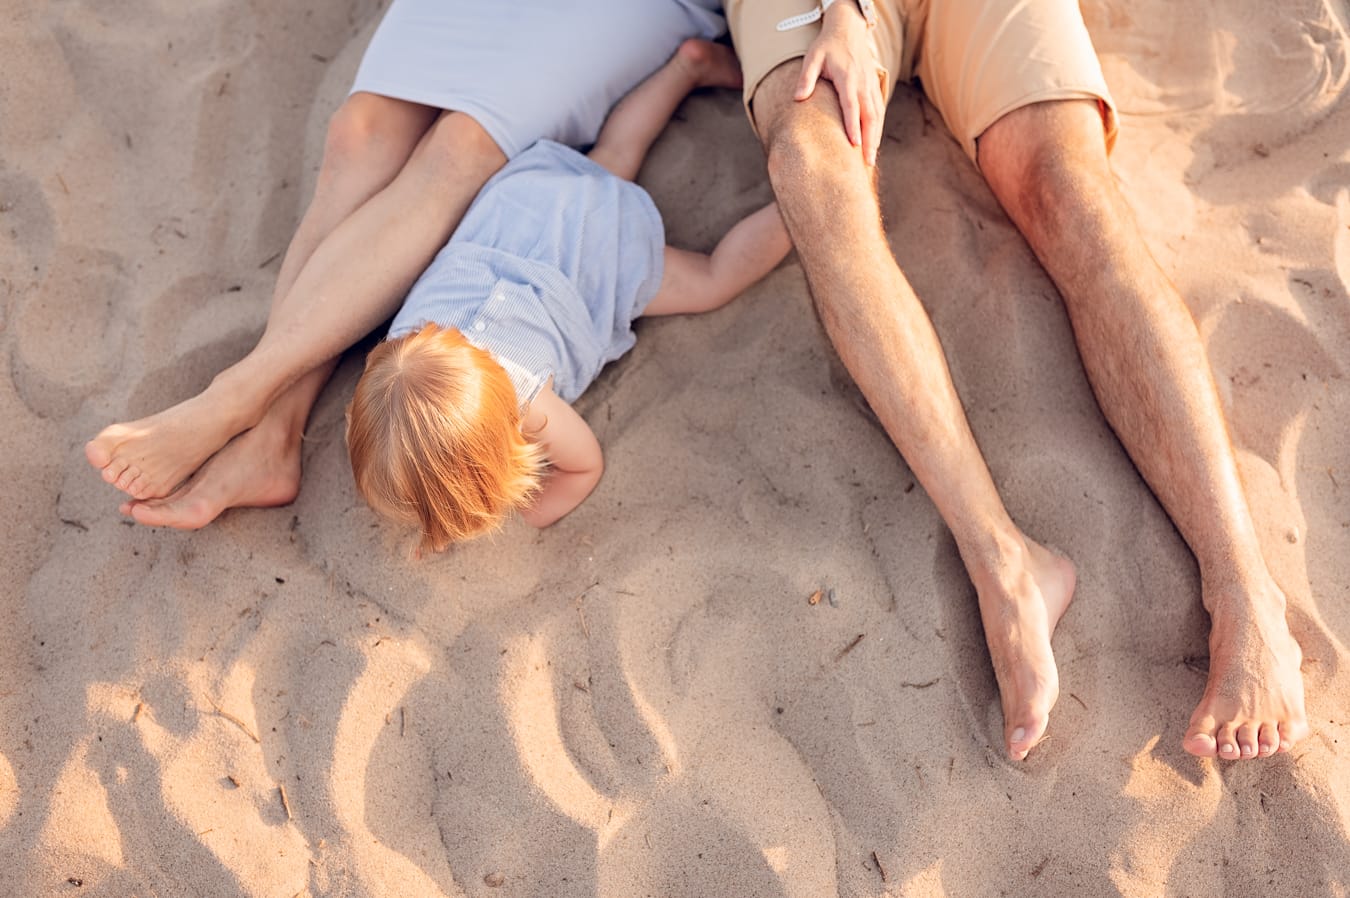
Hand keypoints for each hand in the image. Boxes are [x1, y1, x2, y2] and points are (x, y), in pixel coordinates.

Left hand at [794, 1, 883, 165]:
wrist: (848, 29)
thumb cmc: (827, 46)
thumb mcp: (812, 57)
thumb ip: (806, 78)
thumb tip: (798, 99)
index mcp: (848, 77)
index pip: (851, 105)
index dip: (853, 125)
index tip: (854, 144)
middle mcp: (863, 83)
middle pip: (870, 115)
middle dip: (870, 140)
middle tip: (866, 163)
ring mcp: (871, 85)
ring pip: (877, 115)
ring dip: (875, 138)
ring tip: (870, 160)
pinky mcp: (874, 87)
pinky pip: (879, 111)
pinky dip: (878, 128)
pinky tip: (873, 143)